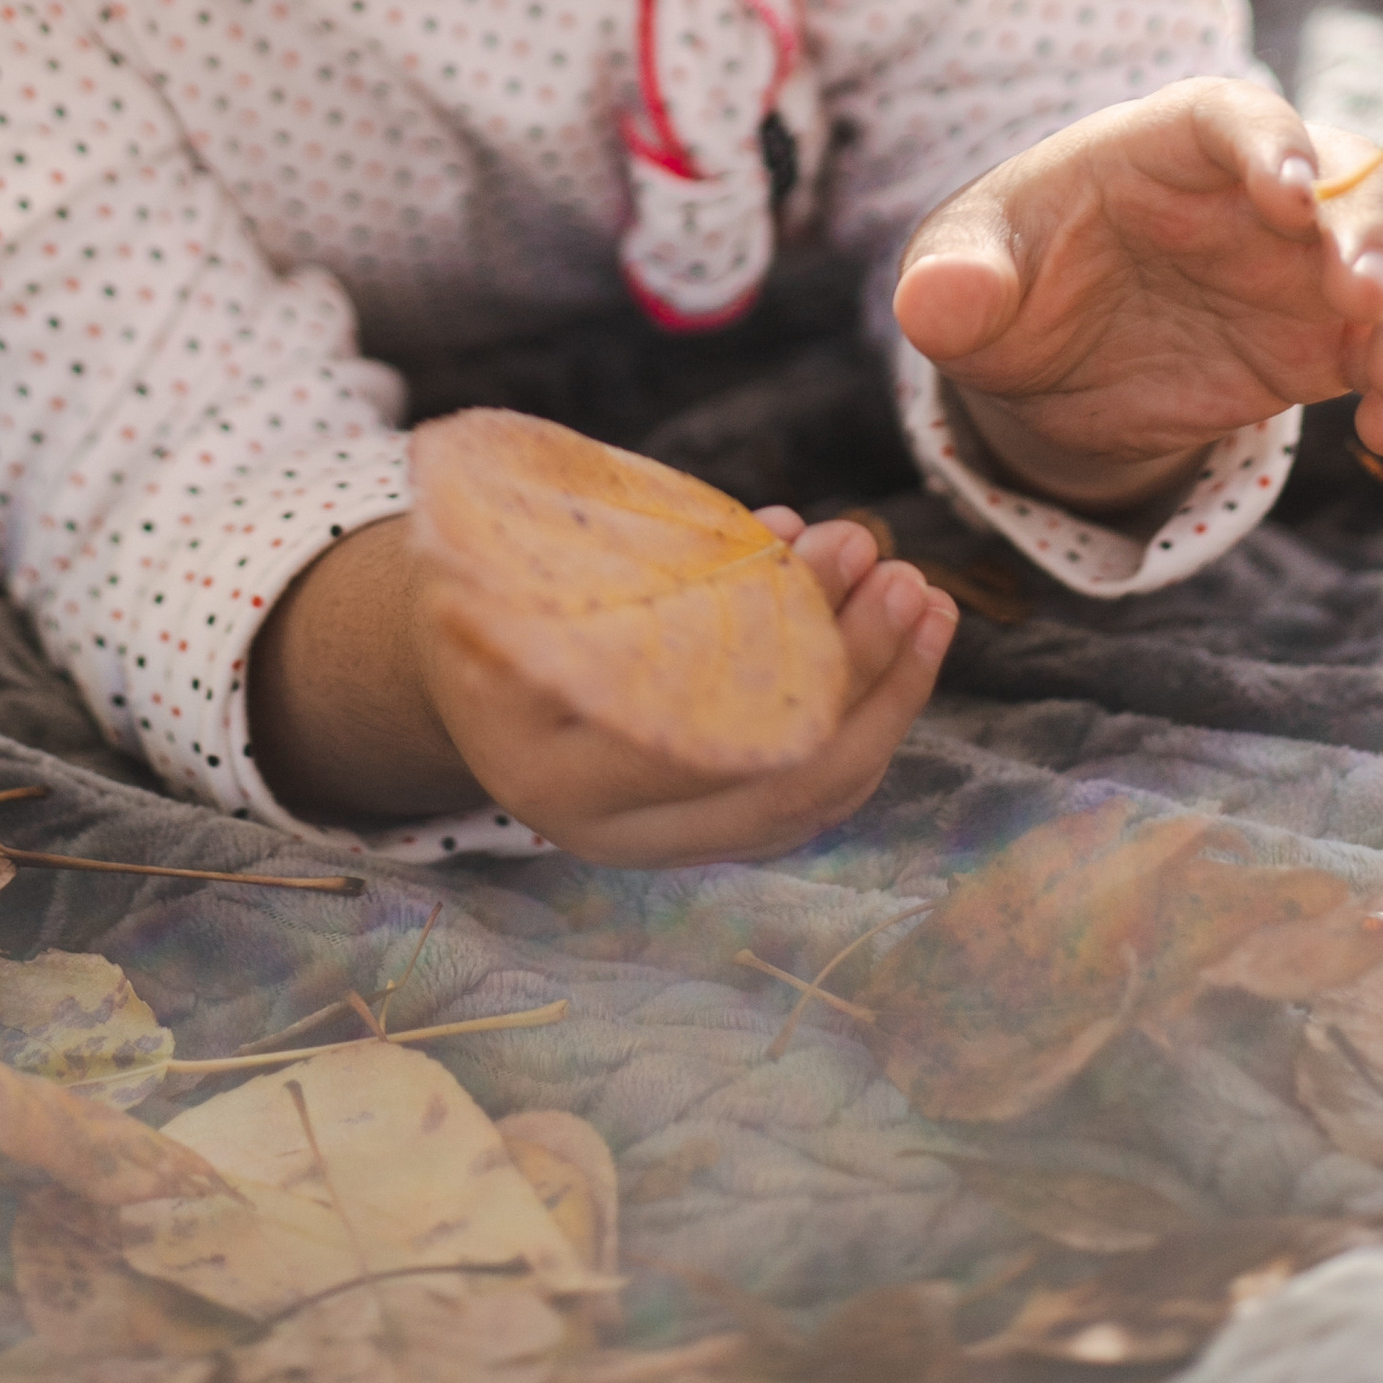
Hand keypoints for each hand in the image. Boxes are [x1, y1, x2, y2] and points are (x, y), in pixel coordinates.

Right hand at [415, 507, 954, 866]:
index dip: (783, 638)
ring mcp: (664, 843)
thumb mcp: (512, 560)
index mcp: (547, 764)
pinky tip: (905, 640)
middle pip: (776, 776)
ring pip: (810, 797)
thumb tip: (787, 539)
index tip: (835, 546)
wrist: (456, 658)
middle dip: (860, 672)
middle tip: (903, 572)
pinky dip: (867, 720)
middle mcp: (610, 830)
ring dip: (886, 699)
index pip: (696, 728)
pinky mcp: (706, 833)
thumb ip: (639, 556)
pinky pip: (812, 795)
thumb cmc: (481, 583)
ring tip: (926, 598)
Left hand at [892, 78, 1382, 514]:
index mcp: (1166, 144)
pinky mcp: (1329, 337)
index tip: (1291, 196)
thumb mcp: (966, 273)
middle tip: (1360, 298)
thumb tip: (938, 303)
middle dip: (1372, 231)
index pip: (1236, 114)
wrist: (1048, 354)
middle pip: (1353, 175)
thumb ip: (956, 280)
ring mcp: (1305, 262)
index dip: (1273, 144)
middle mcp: (1257, 191)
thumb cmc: (1009, 275)